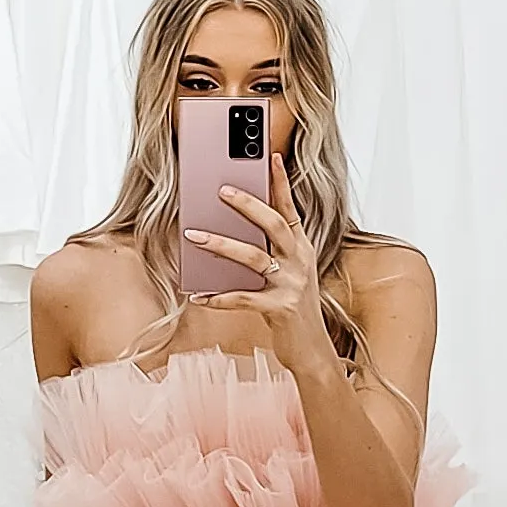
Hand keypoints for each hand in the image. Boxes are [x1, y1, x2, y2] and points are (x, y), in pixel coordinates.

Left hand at [184, 154, 332, 368]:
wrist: (312, 349)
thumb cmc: (292, 308)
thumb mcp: (288, 274)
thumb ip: (269, 252)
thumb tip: (230, 233)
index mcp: (302, 248)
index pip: (291, 208)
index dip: (281, 182)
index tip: (270, 156)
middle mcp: (300, 261)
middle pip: (274, 224)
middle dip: (248, 205)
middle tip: (222, 190)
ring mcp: (292, 284)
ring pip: (255, 257)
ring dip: (222, 245)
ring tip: (194, 237)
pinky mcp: (281, 308)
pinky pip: (244, 298)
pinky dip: (219, 297)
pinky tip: (199, 296)